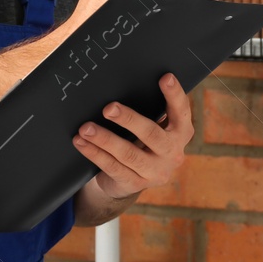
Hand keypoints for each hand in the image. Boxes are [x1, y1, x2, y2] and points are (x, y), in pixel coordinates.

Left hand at [72, 73, 192, 219]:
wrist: (133, 178)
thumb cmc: (142, 141)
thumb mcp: (153, 127)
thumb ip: (148, 111)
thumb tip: (123, 85)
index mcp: (180, 133)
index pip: (181, 111)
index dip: (175, 95)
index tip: (166, 77)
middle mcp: (172, 153)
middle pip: (151, 134)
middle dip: (129, 120)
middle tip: (108, 108)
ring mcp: (155, 172)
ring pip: (128, 154)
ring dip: (104, 139)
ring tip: (86, 128)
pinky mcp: (135, 184)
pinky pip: (112, 167)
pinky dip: (94, 153)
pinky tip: (81, 142)